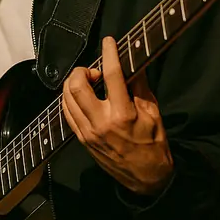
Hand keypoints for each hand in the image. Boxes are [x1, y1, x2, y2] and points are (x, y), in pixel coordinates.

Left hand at [61, 36, 173, 195]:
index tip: (108, 41)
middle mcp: (101, 122)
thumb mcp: (153, 113)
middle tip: (95, 71)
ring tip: (88, 82)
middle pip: (77, 86)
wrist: (145, 178)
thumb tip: (133, 62)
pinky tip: (80, 95)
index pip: (112, 76)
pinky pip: (66, 112)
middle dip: (82, 71)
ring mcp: (87, 132)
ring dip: (73, 83)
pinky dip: (69, 98)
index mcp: (123, 114)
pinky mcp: (81, 139)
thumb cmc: (153, 144)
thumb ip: (140, 87)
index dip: (109, 54)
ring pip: (66, 98)